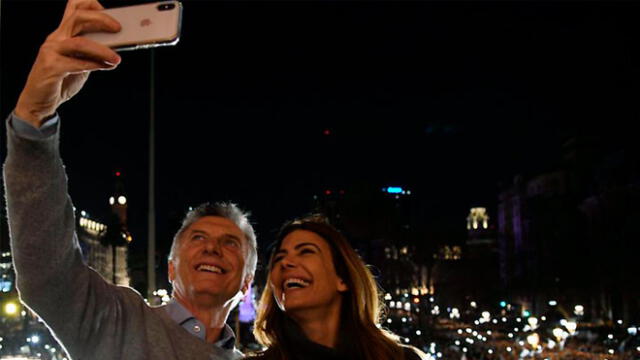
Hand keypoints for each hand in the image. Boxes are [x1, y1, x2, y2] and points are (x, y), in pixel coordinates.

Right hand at [14, 0, 121, 127]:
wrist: (40, 102)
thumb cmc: (62, 80)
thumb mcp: (81, 62)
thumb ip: (93, 53)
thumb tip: (117, 46)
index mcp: (63, 33)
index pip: (73, 8)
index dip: (91, 5)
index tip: (112, 14)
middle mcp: (56, 38)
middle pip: (78, 17)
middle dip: (101, 20)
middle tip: (118, 28)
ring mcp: (51, 51)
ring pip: (80, 42)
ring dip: (102, 50)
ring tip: (117, 59)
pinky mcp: (50, 67)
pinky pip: (76, 63)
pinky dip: (94, 64)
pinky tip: (106, 66)